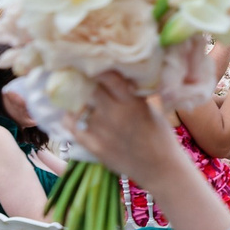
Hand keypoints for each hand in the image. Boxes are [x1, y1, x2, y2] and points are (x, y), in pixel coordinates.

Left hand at [66, 71, 199, 185]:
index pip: (108, 76)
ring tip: (72, 92)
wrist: (160, 168)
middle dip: (85, 81)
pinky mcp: (94, 146)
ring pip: (79, 106)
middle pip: (90, 89)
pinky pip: (72, 126)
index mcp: (131, 102)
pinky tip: (69, 112)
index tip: (92, 61)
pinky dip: (69, 117)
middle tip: (79, 75)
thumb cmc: (160, 136)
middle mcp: (114, 114)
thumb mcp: (152, 108)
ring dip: (76, 98)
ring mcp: (102, 130)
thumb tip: (121, 75)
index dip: (98, 67)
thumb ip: (135, 93)